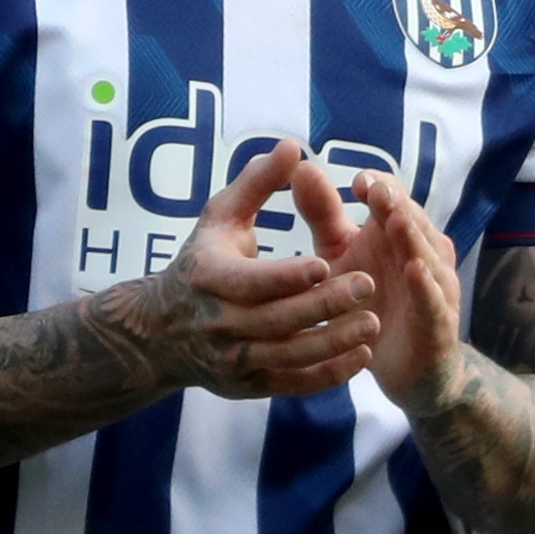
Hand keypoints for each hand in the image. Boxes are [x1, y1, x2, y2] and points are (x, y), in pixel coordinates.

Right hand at [162, 141, 382, 400]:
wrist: (161, 332)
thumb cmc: (201, 261)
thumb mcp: (219, 217)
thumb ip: (257, 183)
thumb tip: (293, 147)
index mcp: (209, 277)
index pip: (252, 281)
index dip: (288, 276)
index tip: (325, 263)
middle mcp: (218, 323)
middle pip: (277, 319)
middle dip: (324, 305)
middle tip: (369, 284)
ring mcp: (232, 360)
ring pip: (288, 355)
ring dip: (333, 342)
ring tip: (373, 322)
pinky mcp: (248, 386)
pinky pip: (293, 384)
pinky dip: (328, 375)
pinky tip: (362, 357)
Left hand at [288, 154, 466, 411]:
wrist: (404, 367)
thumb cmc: (371, 302)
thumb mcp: (341, 255)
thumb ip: (324, 215)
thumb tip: (301, 167)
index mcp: (401, 233)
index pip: (395, 198)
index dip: (380, 188)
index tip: (357, 183)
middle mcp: (425, 253)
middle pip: (413, 221)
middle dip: (396, 204)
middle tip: (376, 190)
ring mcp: (436, 288)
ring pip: (428, 256)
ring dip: (413, 237)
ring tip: (394, 220)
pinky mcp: (439, 324)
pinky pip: (433, 301)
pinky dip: (425, 286)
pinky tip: (413, 271)